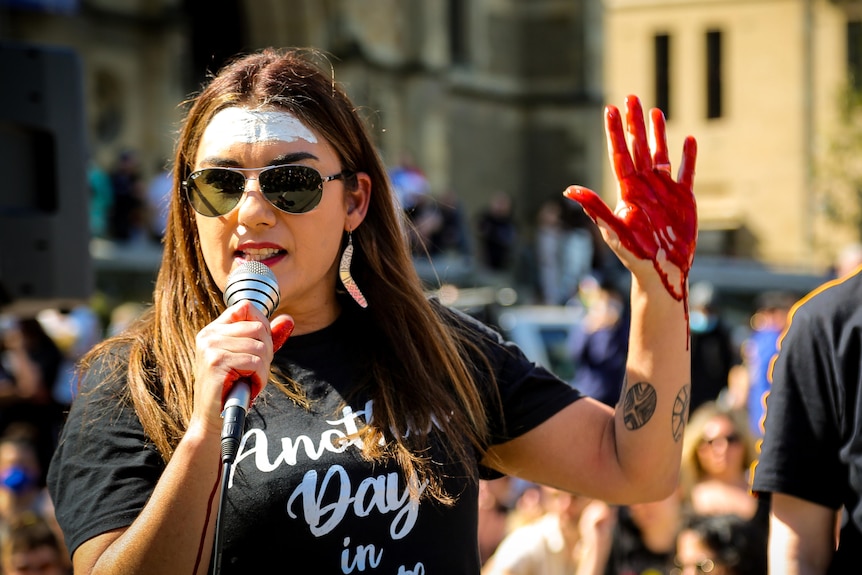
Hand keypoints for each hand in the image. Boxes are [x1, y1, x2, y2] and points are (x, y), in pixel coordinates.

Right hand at [192, 302, 293, 434]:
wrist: (212, 419)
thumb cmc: (232, 387)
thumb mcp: (249, 357)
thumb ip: (267, 337)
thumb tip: (289, 319)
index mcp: (214, 329)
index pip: (245, 306)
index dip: (262, 324)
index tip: (260, 346)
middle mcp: (209, 335)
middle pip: (258, 327)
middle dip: (266, 351)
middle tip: (255, 370)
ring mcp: (211, 347)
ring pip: (259, 346)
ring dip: (263, 368)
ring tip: (249, 380)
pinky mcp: (217, 362)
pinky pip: (255, 362)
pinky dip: (259, 378)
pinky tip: (248, 386)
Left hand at [564, 95, 696, 299]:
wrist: (660, 273)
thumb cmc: (634, 255)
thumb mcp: (614, 230)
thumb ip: (595, 208)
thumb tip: (569, 190)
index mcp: (627, 191)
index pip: (620, 154)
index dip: (615, 131)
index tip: (610, 108)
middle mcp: (645, 187)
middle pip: (638, 147)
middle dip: (634, 123)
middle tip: (630, 96)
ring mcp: (665, 191)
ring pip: (660, 155)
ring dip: (658, 134)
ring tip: (655, 111)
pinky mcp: (683, 200)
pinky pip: (686, 174)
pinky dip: (688, 158)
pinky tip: (687, 140)